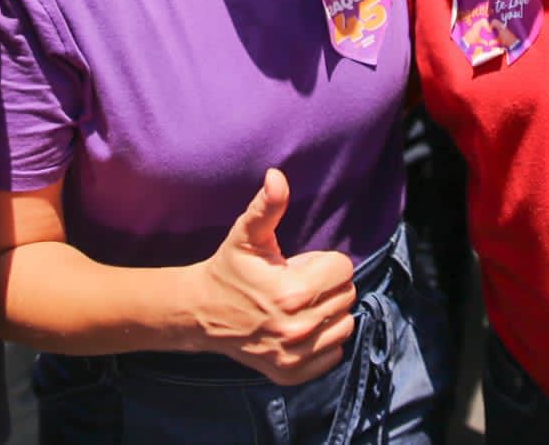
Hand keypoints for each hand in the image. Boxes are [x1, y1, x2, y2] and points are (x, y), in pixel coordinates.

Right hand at [194, 169, 356, 384]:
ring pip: (345, 326)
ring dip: (330, 313)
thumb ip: (268, 206)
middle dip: (328, 286)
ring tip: (302, 305)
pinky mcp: (291, 373)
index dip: (325, 263)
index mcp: (292, 292)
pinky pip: (334, 355)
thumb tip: (277, 175)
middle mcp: (297, 328)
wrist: (201, 313)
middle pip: (347, 296)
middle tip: (299, 283)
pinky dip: (324, 342)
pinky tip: (301, 327)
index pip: (343, 269)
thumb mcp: (247, 234)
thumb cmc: (229, 269)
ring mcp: (295, 354)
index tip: (302, 265)